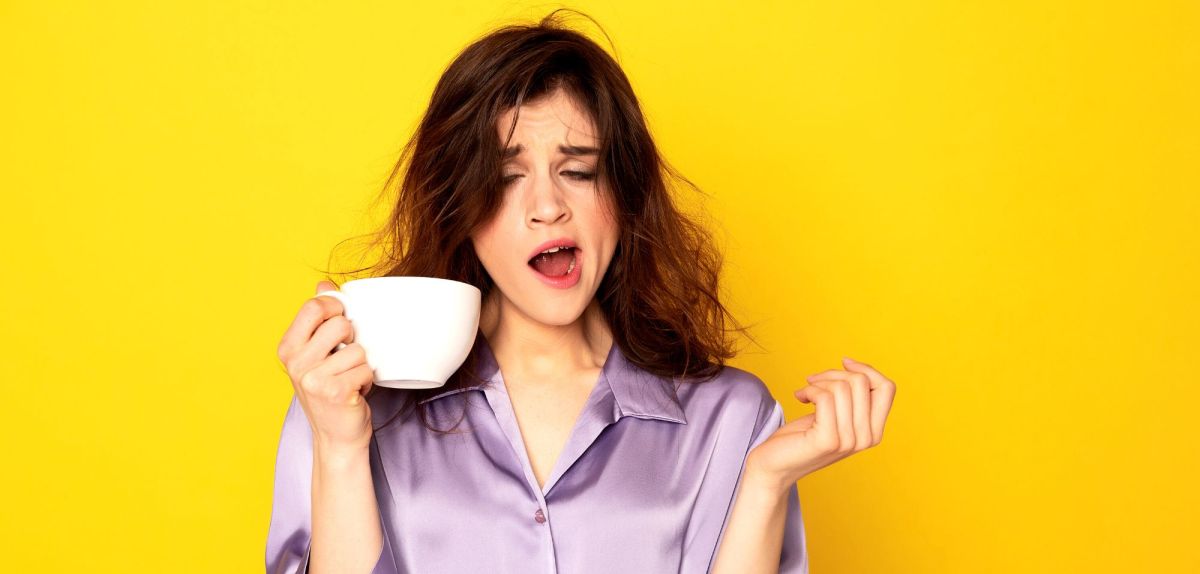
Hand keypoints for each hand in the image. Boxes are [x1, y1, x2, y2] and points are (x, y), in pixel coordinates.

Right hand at [276, 280, 376, 451]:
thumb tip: (324, 284)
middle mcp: (295, 362)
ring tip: (350, 379)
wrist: (337, 437)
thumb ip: (319, 319)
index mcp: (288, 347)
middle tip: (346, 359)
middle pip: (340, 324)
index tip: (343, 322)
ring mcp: (313, 378)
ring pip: (358, 349)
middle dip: (353, 340)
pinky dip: (367, 380)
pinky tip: (356, 391)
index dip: (336, 308)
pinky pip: (366, 369)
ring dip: (362, 365)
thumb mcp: (317, 354)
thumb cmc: (330, 392)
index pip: (314, 306)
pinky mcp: (334, 391)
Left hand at [746, 357, 896, 489]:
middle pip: (862, 382)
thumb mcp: (835, 415)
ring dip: (818, 382)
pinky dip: (809, 390)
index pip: (887, 388)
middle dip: (834, 373)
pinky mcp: (828, 440)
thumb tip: (854, 366)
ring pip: (842, 387)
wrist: (774, 465)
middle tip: (813, 382)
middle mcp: (867, 439)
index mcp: (874, 432)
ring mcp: (849, 441)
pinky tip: (800, 397)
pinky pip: (824, 397)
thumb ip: (852, 399)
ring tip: (806, 392)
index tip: (844, 362)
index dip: (866, 369)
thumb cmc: (802, 436)